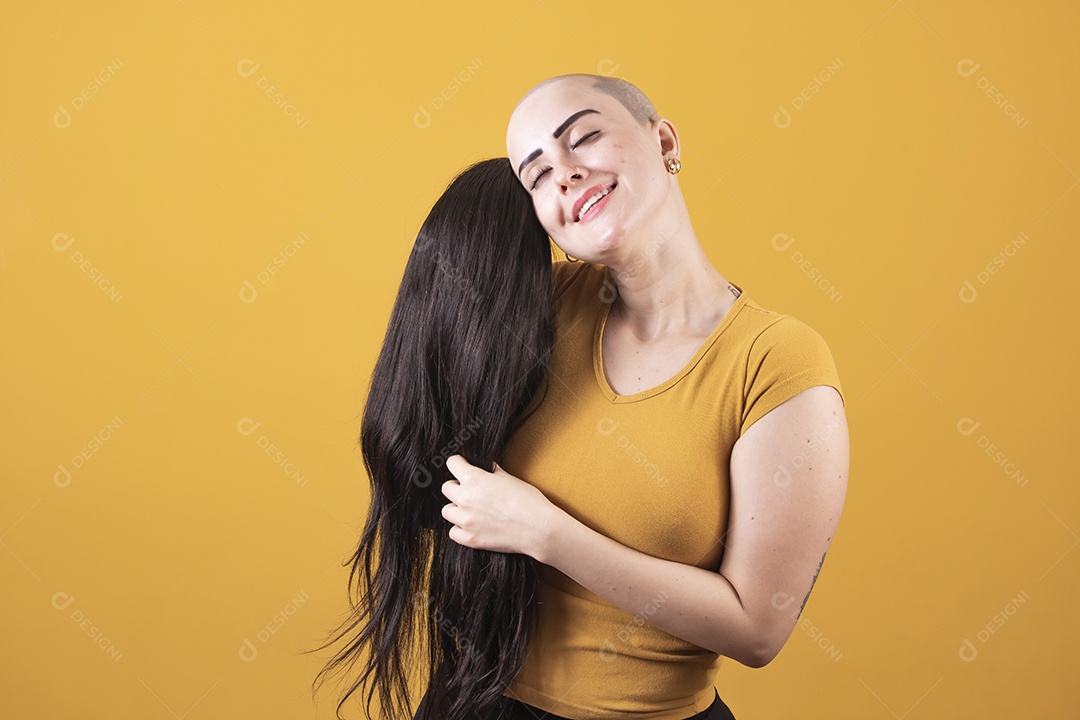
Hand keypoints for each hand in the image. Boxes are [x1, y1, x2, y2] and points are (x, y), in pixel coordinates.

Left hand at [440, 455, 558, 557]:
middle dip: (457, 487)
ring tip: (472, 510)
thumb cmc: (529, 502)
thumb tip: (486, 467)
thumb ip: (493, 472)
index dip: (459, 463)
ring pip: (446, 511)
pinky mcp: (470, 539)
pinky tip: (474, 526)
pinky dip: (461, 529)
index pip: (452, 463)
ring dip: (457, 509)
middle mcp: (465, 498)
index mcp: (474, 479)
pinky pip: (453, 532)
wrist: (539, 529)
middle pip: (446, 488)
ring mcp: (466, 521)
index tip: (464, 467)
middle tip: (472, 491)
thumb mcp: (510, 479)